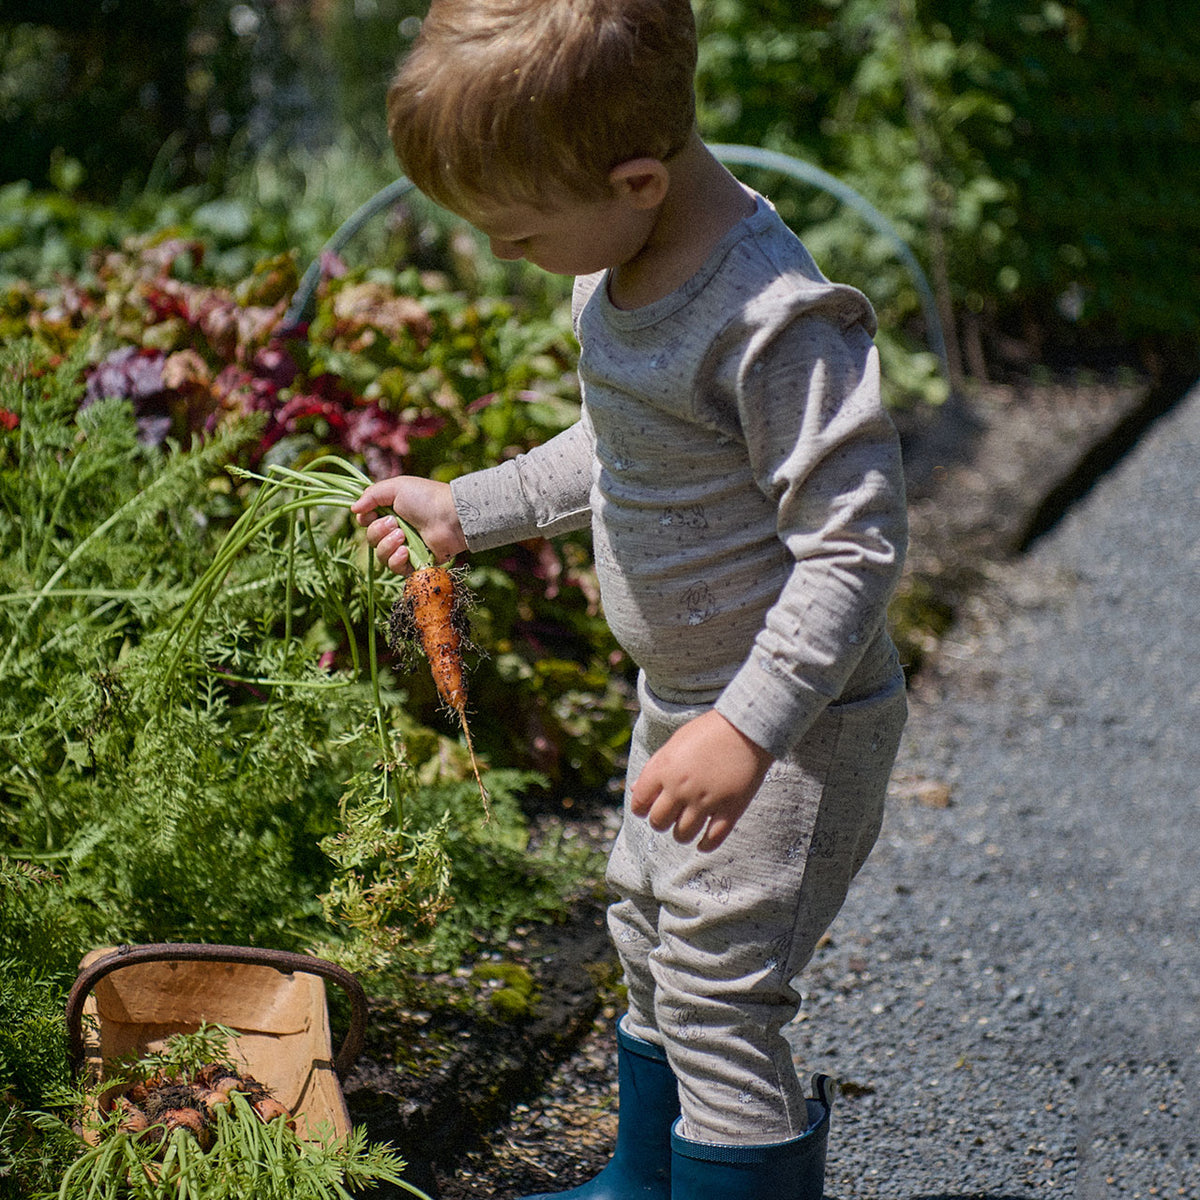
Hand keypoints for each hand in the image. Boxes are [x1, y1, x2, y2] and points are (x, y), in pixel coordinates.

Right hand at [350, 475, 466, 574]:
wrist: (452, 517)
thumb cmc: (426, 498)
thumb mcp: (396, 487)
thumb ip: (371, 495)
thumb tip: (353, 509)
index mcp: (391, 511)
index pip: (366, 522)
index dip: (365, 520)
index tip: (371, 514)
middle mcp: (397, 530)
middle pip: (371, 539)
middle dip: (378, 531)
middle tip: (395, 523)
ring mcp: (406, 548)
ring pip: (381, 555)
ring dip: (387, 545)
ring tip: (403, 536)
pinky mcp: (415, 563)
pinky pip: (395, 569)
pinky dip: (396, 560)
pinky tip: (406, 551)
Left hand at [629, 710, 773, 851]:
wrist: (746, 727)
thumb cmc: (708, 731)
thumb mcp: (674, 743)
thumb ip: (653, 768)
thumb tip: (634, 790)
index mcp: (663, 770)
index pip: (639, 803)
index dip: (642, 808)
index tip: (648, 808)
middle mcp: (681, 788)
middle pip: (659, 822)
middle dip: (661, 822)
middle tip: (670, 817)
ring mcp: (706, 801)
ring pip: (682, 835)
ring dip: (681, 834)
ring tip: (687, 826)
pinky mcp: (730, 809)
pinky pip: (713, 839)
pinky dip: (705, 845)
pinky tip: (703, 844)